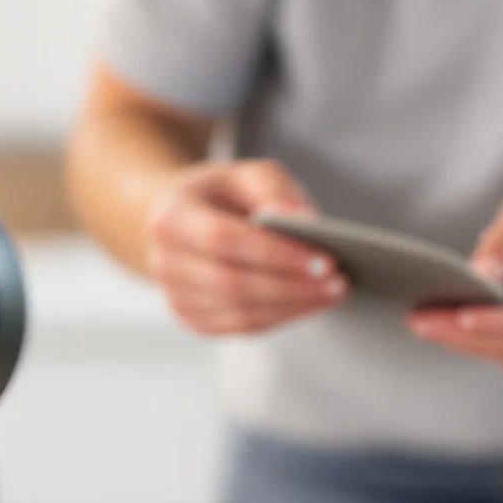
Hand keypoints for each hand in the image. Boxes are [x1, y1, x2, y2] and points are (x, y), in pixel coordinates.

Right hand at [143, 159, 347, 335]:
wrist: (181, 221)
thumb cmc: (221, 195)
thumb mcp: (245, 174)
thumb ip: (275, 190)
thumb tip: (306, 221)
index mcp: (171, 217)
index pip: (224, 240)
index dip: (275, 254)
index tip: (324, 260)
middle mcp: (164, 261)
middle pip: (232, 284)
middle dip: (291, 287)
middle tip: (338, 282)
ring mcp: (174, 296)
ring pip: (239, 313)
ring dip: (292, 307)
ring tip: (333, 293)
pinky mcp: (191, 318)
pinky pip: (241, 327)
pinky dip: (280, 318)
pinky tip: (309, 304)